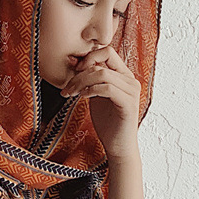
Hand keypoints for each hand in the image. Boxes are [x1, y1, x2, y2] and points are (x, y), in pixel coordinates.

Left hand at [61, 45, 141, 160]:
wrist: (117, 146)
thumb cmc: (107, 123)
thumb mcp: (95, 96)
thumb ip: (90, 80)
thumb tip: (74, 62)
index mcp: (123, 75)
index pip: (107, 51)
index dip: (88, 58)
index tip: (73, 73)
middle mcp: (130, 80)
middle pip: (104, 58)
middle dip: (80, 71)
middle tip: (67, 88)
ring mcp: (131, 91)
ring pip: (102, 73)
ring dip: (81, 82)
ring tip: (70, 94)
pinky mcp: (128, 103)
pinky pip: (107, 88)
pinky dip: (91, 90)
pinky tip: (82, 98)